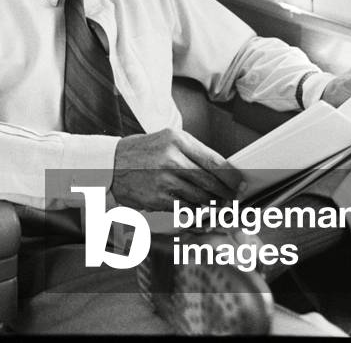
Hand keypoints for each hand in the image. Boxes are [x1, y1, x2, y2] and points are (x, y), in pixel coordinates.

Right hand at [111, 128, 243, 210]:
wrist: (110, 163)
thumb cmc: (142, 151)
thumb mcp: (167, 140)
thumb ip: (193, 152)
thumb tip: (222, 170)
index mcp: (177, 139)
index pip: (214, 160)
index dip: (231, 175)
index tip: (240, 183)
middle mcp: (171, 157)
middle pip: (210, 180)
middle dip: (226, 192)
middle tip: (232, 198)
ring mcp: (164, 178)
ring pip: (200, 196)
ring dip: (212, 204)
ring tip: (217, 204)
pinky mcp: (157, 197)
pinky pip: (185, 208)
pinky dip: (196, 211)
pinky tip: (198, 210)